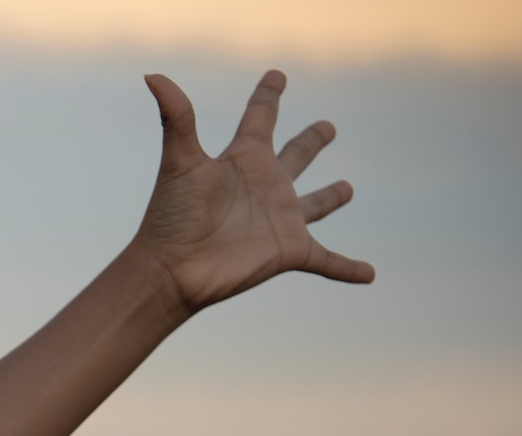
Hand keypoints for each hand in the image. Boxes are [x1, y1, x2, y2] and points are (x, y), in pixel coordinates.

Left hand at [135, 70, 372, 315]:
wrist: (170, 271)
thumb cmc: (171, 217)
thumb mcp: (179, 162)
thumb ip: (177, 117)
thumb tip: (152, 75)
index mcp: (243, 160)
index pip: (260, 119)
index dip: (268, 97)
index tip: (276, 76)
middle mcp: (264, 186)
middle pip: (295, 156)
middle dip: (311, 141)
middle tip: (327, 127)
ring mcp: (279, 219)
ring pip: (314, 204)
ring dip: (331, 197)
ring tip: (347, 188)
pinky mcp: (288, 251)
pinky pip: (327, 260)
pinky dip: (348, 268)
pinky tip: (369, 274)